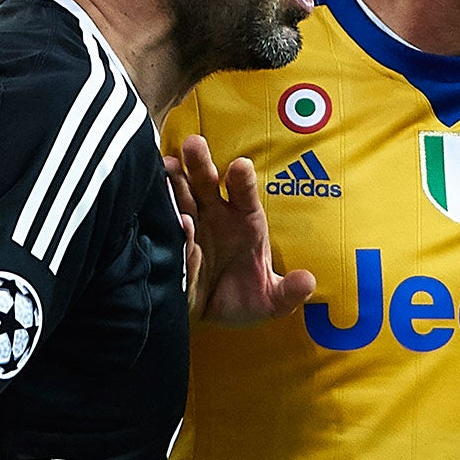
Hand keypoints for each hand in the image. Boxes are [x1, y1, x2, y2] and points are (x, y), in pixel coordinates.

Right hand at [166, 134, 314, 326]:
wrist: (211, 314)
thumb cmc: (244, 299)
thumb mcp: (270, 300)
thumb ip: (288, 292)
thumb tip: (307, 282)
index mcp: (245, 220)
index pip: (244, 194)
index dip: (242, 180)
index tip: (240, 166)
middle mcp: (215, 214)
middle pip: (207, 182)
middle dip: (201, 164)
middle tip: (194, 145)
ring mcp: (188, 222)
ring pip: (179, 193)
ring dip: (173, 178)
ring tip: (167, 165)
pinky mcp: (167, 238)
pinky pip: (161, 221)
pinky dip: (157, 210)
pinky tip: (152, 198)